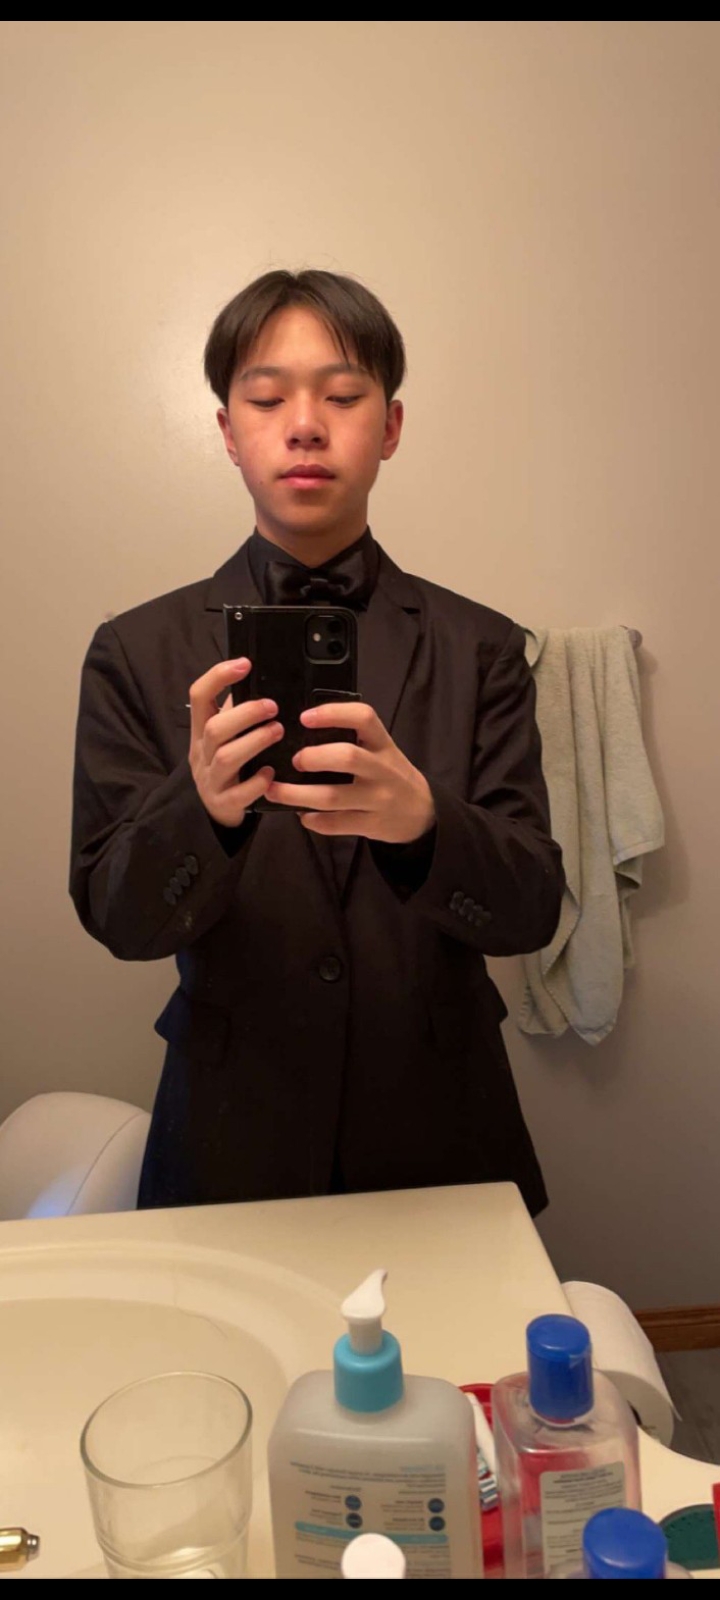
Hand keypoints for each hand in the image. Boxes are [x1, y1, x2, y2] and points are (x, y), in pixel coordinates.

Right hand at [188, 657, 282, 825]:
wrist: (213, 811)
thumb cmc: (228, 767)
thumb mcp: (226, 739)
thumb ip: (239, 715)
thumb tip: (264, 683)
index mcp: (200, 731)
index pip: (199, 696)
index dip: (218, 677)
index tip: (245, 664)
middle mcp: (201, 753)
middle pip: (214, 728)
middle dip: (245, 714)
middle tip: (272, 707)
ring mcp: (210, 780)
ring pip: (225, 758)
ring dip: (254, 741)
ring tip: (278, 732)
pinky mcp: (223, 803)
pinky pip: (239, 793)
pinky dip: (256, 782)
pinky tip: (271, 773)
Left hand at [264, 701, 435, 842]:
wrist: (423, 812)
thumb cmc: (392, 775)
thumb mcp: (383, 751)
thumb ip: (355, 741)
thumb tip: (303, 732)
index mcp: (383, 745)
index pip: (363, 718)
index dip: (333, 713)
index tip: (305, 717)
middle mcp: (382, 770)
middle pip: (347, 757)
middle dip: (313, 757)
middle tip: (294, 760)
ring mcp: (377, 799)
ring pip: (333, 796)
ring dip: (297, 794)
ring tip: (275, 790)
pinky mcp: (371, 825)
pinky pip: (336, 824)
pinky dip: (313, 820)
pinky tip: (302, 815)